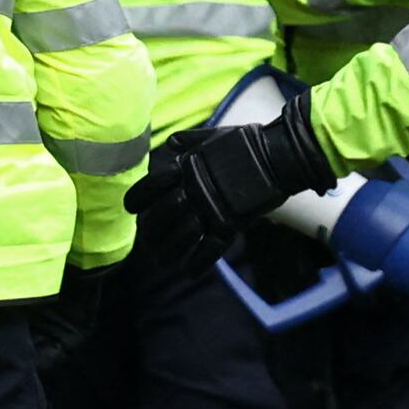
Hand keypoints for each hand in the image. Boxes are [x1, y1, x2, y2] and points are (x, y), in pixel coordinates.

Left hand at [127, 90, 331, 256]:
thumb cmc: (246, 142)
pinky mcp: (231, 222)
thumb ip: (189, 141)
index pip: (151, 186)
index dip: (137, 199)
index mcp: (186, 168)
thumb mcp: (212, 136)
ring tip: (163, 263)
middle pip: (163, 216)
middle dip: (152, 232)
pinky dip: (199, 262)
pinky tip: (189, 273)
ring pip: (183, 236)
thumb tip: (171, 142)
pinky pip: (211, 247)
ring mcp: (212, 208)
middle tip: (149, 244)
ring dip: (170, 252)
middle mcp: (194, 190)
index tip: (131, 209)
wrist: (277, 154)